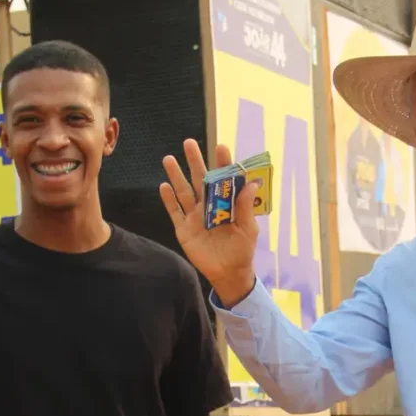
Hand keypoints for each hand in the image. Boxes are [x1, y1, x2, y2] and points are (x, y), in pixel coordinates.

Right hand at [159, 139, 258, 304]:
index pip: (224, 178)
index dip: (222, 163)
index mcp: (226, 203)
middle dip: (195, 161)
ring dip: (176, 175)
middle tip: (189, 143)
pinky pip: (174, 212)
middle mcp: (208, 205)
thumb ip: (246, 207)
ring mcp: (194, 216)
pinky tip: (164, 186)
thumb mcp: (248, 229)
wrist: (228, 273)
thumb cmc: (242, 250)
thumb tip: (251, 183)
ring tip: (169, 159)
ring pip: (183, 192)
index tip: (221, 146)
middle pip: (199, 179)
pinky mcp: (184, 229)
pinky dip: (169, 200)